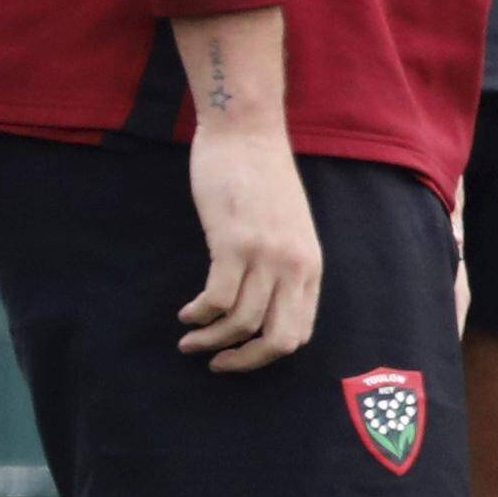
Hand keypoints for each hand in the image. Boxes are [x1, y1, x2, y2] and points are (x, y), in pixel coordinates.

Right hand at [179, 126, 322, 372]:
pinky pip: (216, 300)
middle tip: (216, 363)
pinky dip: (198, 316)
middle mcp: (294, 265)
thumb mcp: (288, 228)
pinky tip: (187, 314)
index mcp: (311, 266)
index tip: (240, 355)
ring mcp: (266, 255)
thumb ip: (283, 265)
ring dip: (210, 341)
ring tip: (189, 341)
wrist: (245, 133)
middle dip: (244, 361)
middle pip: (278, 340)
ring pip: (241, 323)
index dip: (267, 354)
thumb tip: (263, 305)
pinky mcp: (233, 242)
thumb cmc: (261, 179)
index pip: (300, 332)